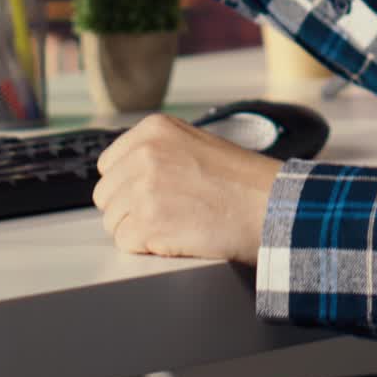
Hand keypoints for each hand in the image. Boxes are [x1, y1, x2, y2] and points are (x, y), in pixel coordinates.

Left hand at [92, 114, 281, 264]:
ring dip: (137, 231)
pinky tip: (174, 239)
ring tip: (173, 226)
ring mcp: (143, 187)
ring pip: (112, 221)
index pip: (108, 164)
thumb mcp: (193, 142)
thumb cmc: (242, 181)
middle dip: (128, 210)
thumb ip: (156, 151)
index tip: (147, 196)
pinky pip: (125, 243)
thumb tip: (123, 175)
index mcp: (153, 129)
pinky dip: (146, 248)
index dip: (126, 186)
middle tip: (162, 216)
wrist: (271, 206)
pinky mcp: (149, 221)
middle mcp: (144, 153)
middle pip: (106, 195)